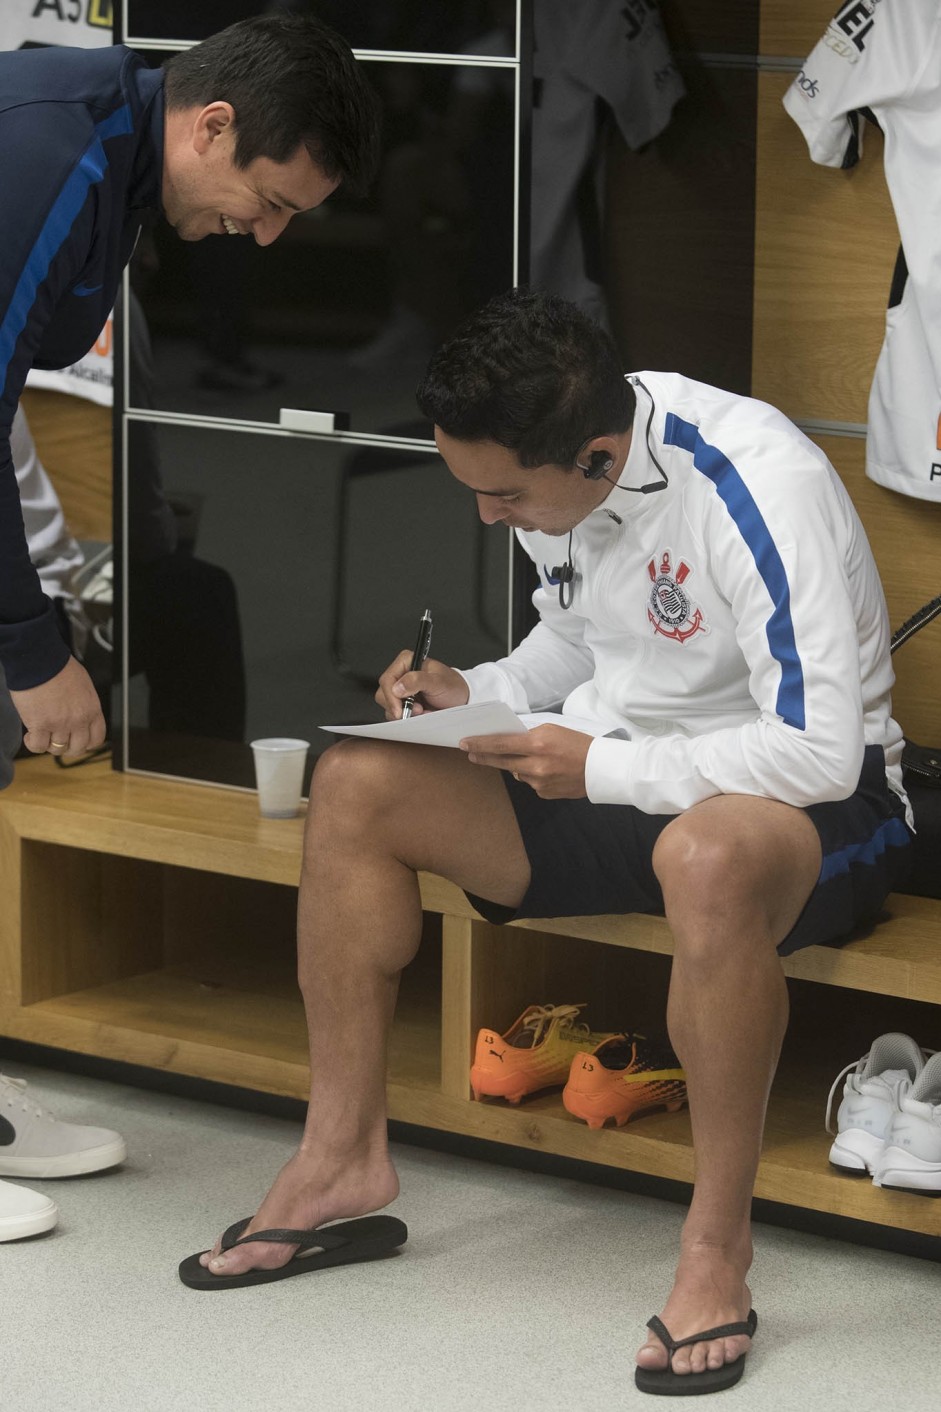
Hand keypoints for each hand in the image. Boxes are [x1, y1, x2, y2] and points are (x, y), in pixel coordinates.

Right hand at [9, 657, 106, 756]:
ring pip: (57, 749)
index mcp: (92, 709)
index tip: (78, 741)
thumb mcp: (83, 686)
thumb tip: (80, 713)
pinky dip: (33, 744)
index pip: (96, 739)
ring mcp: (60, 724)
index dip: (86, 743)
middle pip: (77, 748)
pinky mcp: (40, 725)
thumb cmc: (59, 667)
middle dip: (67, 747)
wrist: (40, 661)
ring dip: (49, 744)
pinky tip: (30, 734)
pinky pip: (38, 746)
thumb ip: (84, 704)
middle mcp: (78, 720)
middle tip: (57, 739)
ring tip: (42, 734)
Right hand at [375, 654, 468, 718]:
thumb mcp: (438, 682)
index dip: (391, 697)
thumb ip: (418, 681)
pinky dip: (407, 718)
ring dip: (404, 714)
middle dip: (399, 707)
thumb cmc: (453, 686)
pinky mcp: (403, 703)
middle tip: (418, 711)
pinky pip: (395, 714)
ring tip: (423, 711)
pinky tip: (422, 714)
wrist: (462, 698)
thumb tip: (397, 687)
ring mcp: (401, 690)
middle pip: (383, 694)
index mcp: (406, 661)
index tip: (400, 710)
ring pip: (388, 706)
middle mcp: (400, 674)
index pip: (387, 680)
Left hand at [460, 724, 591, 797]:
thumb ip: (528, 736)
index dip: (480, 744)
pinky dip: (533, 775)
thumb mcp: (552, 730)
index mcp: (537, 744)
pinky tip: (547, 770)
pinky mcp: (544, 793)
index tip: (464, 744)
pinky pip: (530, 782)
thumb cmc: (578, 744)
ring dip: (517, 765)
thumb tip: (508, 743)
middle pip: (501, 761)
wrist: (600, 768)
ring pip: (516, 773)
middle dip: (484, 756)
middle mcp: (535, 765)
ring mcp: (539, 782)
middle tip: (471, 753)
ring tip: (533, 758)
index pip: (500, 744)